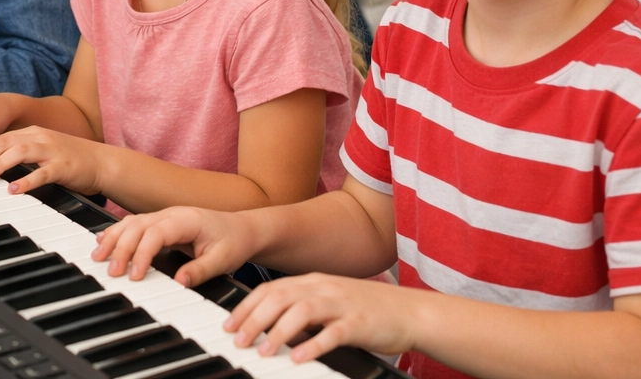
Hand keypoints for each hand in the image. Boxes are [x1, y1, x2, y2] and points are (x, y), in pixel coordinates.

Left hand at [0, 126, 109, 195]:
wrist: (102, 163)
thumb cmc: (70, 160)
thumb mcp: (42, 153)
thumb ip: (21, 156)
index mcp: (33, 133)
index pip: (1, 138)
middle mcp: (40, 138)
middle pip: (5, 142)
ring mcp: (52, 151)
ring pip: (20, 152)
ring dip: (0, 165)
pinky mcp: (64, 166)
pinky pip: (42, 172)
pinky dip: (26, 180)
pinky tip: (14, 189)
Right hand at [92, 206, 256, 284]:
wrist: (242, 229)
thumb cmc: (233, 241)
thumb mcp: (223, 259)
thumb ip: (200, 270)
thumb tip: (178, 282)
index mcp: (187, 219)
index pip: (156, 233)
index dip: (142, 253)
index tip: (135, 276)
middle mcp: (171, 214)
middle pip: (138, 225)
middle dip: (121, 248)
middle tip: (111, 272)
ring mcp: (164, 216)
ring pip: (131, 222)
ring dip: (113, 238)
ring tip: (98, 256)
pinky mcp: (160, 223)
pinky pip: (133, 224)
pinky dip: (116, 232)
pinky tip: (103, 241)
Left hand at [224, 272, 421, 362]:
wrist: (411, 311)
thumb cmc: (368, 309)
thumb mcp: (330, 301)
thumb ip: (303, 307)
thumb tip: (269, 321)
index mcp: (314, 282)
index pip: (271, 289)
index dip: (247, 306)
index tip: (229, 325)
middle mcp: (324, 288)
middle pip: (280, 297)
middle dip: (254, 319)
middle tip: (238, 340)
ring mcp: (342, 304)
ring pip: (302, 312)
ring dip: (278, 331)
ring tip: (262, 351)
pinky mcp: (359, 323)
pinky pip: (332, 333)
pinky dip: (312, 345)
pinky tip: (298, 358)